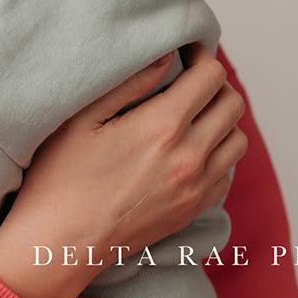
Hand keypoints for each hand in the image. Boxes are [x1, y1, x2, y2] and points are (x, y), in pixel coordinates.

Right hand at [0, 46, 245, 297]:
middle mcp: (190, 158)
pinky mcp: (193, 211)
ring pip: (237, 139)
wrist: (60, 244)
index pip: (210, 77)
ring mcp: (196, 189)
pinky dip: (218, 153)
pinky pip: (228, 173)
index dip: (200, 55)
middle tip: (186, 80)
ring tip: (190, 113)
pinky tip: (189, 148)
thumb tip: (165, 57)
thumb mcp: (81, 119)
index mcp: (162, 127)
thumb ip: (129, 83)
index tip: (184, 53)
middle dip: (213, 84)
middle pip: (232, 104)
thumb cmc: (60, 177)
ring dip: (220, 119)